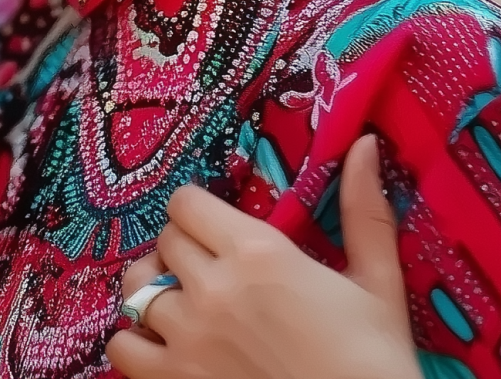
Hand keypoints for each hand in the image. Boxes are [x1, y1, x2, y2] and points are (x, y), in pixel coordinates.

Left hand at [105, 134, 418, 378]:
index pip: (186, 204)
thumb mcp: (378, 283)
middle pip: (163, 242)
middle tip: (207, 269)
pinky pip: (122, 344)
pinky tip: (163, 344)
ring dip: (154, 291)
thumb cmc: (374, 361)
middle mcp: (213, 288)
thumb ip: (364, 212)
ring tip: (180, 303)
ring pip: (136, 289)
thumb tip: (365, 144)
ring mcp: (187, 338)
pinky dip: (134, 340)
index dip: (197, 213)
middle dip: (181, 250)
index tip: (214, 229)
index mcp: (258, 253)